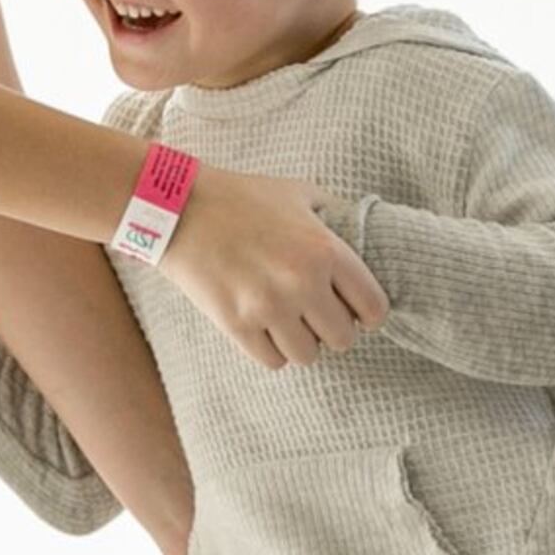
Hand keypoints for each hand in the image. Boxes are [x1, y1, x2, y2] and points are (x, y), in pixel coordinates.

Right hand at [163, 166, 387, 370]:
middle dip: (332, 328)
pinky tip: (263, 326)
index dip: (367, 313)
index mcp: (325, 250)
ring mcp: (268, 307)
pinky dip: (272, 349)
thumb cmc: (242, 197)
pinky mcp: (237, 325)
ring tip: (288, 319)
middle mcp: (302, 282)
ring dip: (302, 341)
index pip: (374, 308)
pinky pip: (273, 362)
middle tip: (316, 313)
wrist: (180, 208)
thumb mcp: (299, 193)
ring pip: (308, 355)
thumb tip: (365, 233)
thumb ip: (336, 216)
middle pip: (343, 338)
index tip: (354, 309)